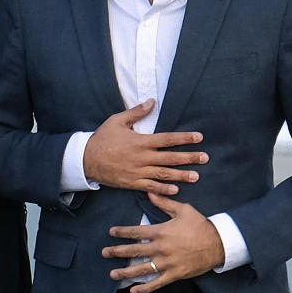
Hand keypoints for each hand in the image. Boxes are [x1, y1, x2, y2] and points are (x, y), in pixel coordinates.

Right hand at [82, 99, 207, 193]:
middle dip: (189, 158)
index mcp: (140, 141)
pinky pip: (150, 187)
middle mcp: (142, 157)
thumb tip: (152, 101)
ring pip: (163, 174)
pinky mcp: (132, 183)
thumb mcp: (117, 121)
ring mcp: (137, 172)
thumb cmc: (102, 138)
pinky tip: (176, 190)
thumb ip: (136, 113)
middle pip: (170, 158)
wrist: (86, 159)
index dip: (184, 138)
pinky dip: (163, 189)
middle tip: (205, 158)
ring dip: (181, 176)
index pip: (167, 139)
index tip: (199, 137)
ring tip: (196, 176)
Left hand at [102, 193, 224, 292]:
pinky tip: (133, 290)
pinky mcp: (174, 274)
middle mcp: (161, 248)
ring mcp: (167, 263)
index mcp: (161, 231)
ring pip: (142, 268)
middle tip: (104, 253)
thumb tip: (150, 191)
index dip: (122, 232)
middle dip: (117, 251)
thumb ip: (164, 203)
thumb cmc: (200, 225)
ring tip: (112, 274)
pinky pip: (157, 283)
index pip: (136, 231)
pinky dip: (144, 287)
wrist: (218, 244)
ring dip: (125, 271)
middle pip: (134, 250)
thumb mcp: (183, 210)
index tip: (111, 232)